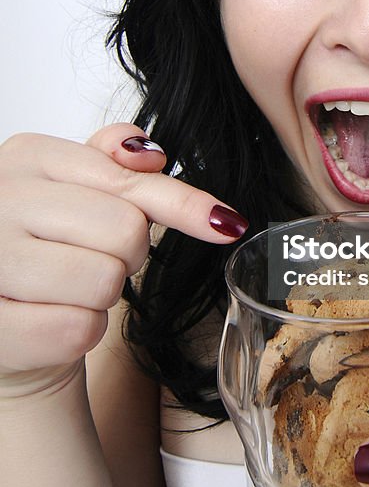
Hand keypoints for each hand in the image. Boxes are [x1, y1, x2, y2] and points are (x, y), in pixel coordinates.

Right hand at [0, 124, 247, 394]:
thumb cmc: (46, 244)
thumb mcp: (76, 186)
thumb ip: (115, 161)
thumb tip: (151, 155)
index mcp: (26, 156)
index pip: (128, 180)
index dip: (182, 205)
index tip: (223, 223)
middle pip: (126, 231)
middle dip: (126, 254)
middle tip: (90, 256)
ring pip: (105, 281)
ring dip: (101, 295)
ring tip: (66, 287)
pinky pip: (78, 329)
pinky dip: (80, 331)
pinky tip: (51, 318)